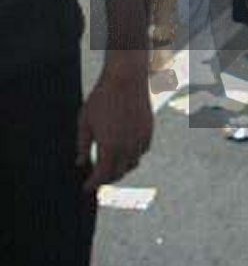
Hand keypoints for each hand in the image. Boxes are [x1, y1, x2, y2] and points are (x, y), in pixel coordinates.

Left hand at [77, 62, 152, 193]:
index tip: (86, 188)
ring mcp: (141, 138)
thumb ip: (83, 146)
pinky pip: (143, 150)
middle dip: (107, 178)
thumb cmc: (101, 98)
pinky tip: (125, 150)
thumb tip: (80, 163)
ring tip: (111, 165)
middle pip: (119, 173)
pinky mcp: (149, 129)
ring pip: (133, 163)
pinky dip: (134, 155)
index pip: (102, 175)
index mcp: (110, 147)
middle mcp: (128, 146)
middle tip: (97, 178)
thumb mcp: (85, 122)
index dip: (93, 184)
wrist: (125, 77)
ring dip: (122, 167)